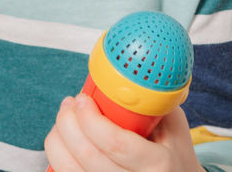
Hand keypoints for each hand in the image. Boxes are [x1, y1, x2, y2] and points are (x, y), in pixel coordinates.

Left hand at [44, 93, 204, 171]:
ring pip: (71, 171)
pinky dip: (59, 158)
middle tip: (68, 103)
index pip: (116, 144)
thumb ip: (152, 101)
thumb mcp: (174, 126)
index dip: (91, 119)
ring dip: (57, 140)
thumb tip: (127, 69)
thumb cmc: (173, 154)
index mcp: (159, 165)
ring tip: (63, 120)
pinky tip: (62, 142)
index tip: (82, 98)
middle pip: (88, 157)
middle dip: (68, 124)